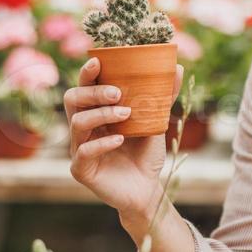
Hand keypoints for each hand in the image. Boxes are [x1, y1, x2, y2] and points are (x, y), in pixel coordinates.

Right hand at [65, 56, 183, 220]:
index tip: (98, 61)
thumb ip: (162, 97)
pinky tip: (120, 140)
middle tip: (118, 93)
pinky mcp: (81, 170)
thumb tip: (178, 68)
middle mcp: (82, 128)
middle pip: (72, 99)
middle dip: (93, 92)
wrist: (146, 189)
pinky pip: (84, 152)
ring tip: (126, 114)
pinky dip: (103, 143)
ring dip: (102, 115)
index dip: (87, 73)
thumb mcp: (155, 122)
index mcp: (95, 113)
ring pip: (77, 123)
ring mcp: (78, 148)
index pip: (84, 87)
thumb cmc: (145, 154)